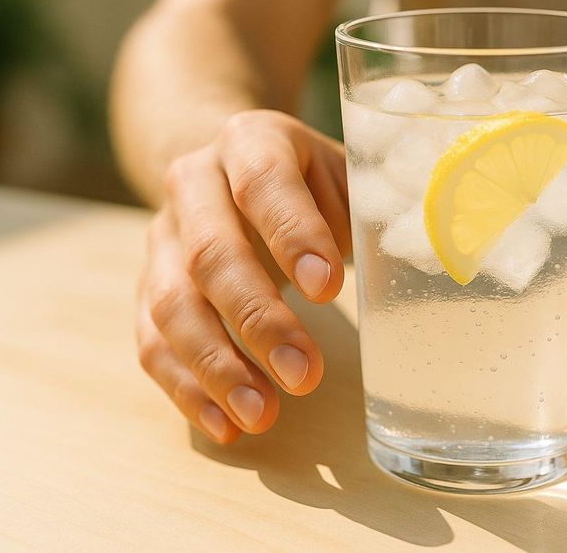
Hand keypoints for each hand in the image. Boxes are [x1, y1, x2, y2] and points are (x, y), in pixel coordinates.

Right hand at [135, 110, 350, 442]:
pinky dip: (188, 387)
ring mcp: (161, 238)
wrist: (222, 165)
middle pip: (212, 254)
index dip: (292, 235)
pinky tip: (226, 424)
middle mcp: (193, 184)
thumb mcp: (342, 171)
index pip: (264, 183)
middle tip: (304, 374)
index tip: (327, 289)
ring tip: (263, 414)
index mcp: (250, 141)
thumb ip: (370, 207)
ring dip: (217, 365)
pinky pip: (153, 341)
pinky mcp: (146, 286)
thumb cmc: (305, 179)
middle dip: (258, 319)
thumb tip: (420, 259)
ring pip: (172, 305)